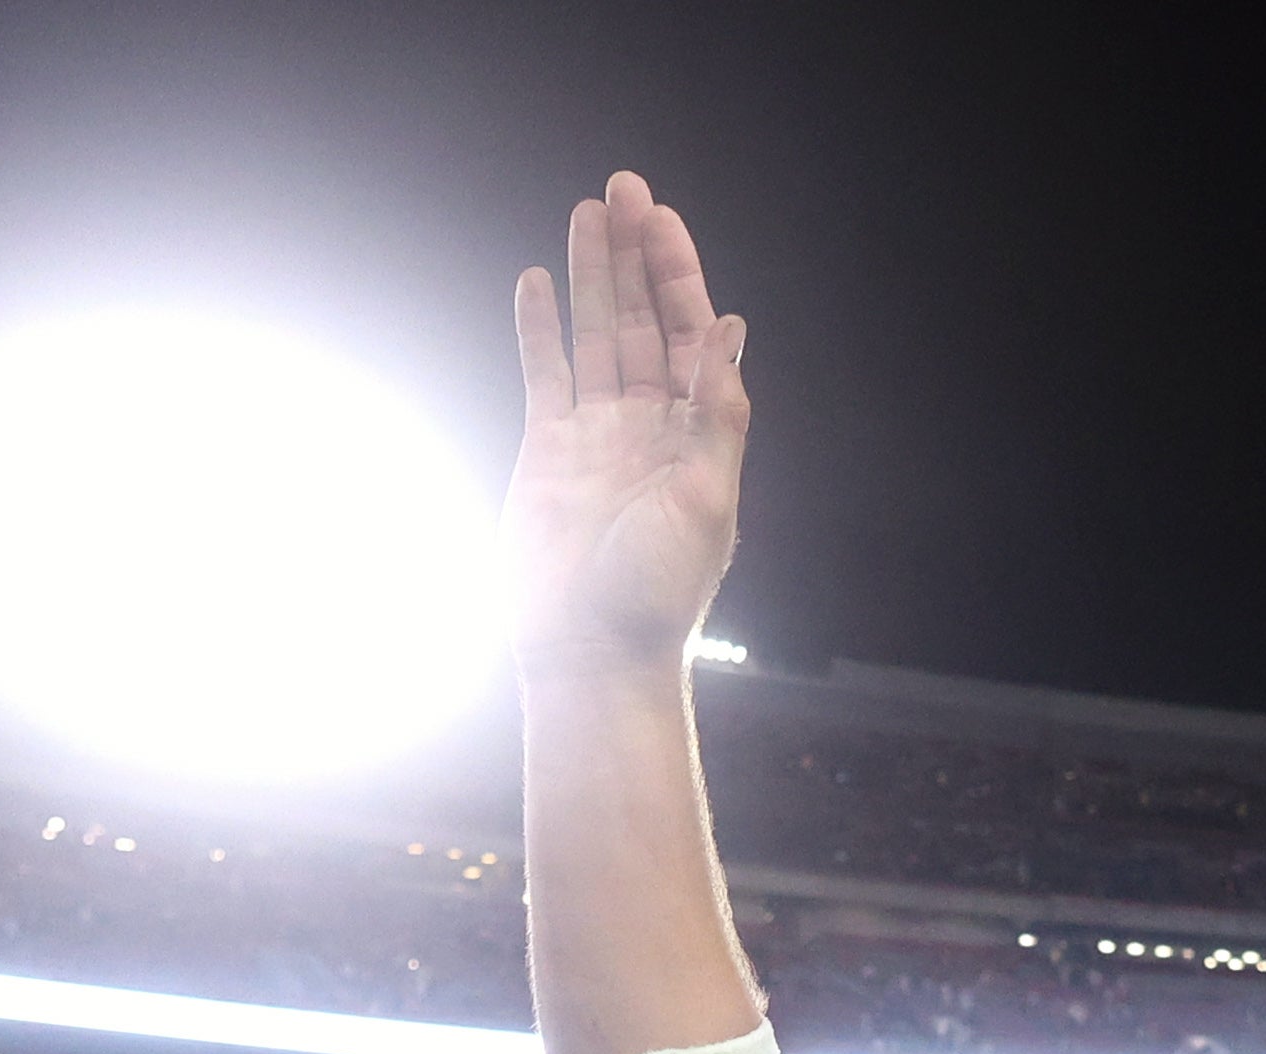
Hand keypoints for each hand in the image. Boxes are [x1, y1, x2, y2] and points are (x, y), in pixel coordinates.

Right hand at [507, 172, 752, 676]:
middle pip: (645, 323)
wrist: (589, 654)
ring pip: (596, 338)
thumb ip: (719, 413)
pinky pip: (544, 375)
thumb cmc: (655, 593)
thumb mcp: (705, 499)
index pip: (693, 336)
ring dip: (591, 277)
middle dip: (634, 257)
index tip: (660, 220)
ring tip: (585, 213)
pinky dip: (539, 330)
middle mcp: (651, 428)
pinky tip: (533, 283)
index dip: (678, 275)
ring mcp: (598, 437)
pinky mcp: (549, 453)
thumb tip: (732, 329)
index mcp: (698, 436)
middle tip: (623, 187)